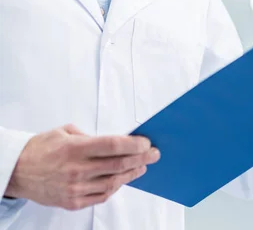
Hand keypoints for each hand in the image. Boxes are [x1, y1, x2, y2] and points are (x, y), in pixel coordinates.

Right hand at [5, 123, 159, 210]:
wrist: (18, 171)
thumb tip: (113, 141)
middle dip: (140, 158)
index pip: (112, 146)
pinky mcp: (72, 202)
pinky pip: (101, 196)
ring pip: (112, 183)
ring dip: (131, 174)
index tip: (146, 142)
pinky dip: (115, 188)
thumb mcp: (64, 131)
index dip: (133, 144)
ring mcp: (75, 188)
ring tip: (142, 166)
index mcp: (75, 148)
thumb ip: (89, 136)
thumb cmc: (42, 148)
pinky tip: (122, 180)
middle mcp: (76, 169)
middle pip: (117, 165)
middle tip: (154, 154)